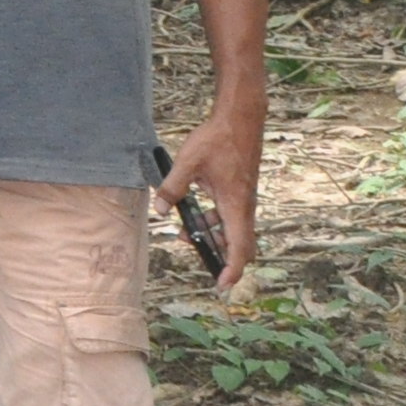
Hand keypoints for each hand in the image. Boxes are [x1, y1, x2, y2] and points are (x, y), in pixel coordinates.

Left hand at [157, 101, 262, 290]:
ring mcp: (243, 199)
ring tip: (184, 235)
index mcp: (235, 205)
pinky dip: (214, 223)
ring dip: (212, 237)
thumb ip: (172, 188)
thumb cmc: (218, 140)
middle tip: (203, 267)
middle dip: (221, 257)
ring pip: (233, 230)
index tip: (223, 286)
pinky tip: (193, 214)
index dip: (232, 269)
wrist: (240, 119)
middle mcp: (244, 206)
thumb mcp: (188, 163)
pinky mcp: (240, 191)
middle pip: (239, 244)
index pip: (239, 247)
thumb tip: (161, 211)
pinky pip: (230, 217)